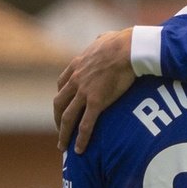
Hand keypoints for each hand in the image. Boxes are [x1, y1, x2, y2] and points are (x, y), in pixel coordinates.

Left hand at [54, 28, 134, 153]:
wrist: (129, 48)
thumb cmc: (122, 41)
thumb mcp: (105, 37)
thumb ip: (101, 40)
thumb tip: (105, 37)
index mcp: (78, 65)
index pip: (62, 84)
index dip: (62, 96)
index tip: (64, 105)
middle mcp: (76, 80)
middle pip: (59, 103)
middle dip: (57, 118)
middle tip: (61, 129)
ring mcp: (85, 92)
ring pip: (67, 117)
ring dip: (63, 133)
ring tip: (63, 146)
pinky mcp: (97, 102)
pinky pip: (86, 124)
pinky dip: (81, 138)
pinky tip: (79, 150)